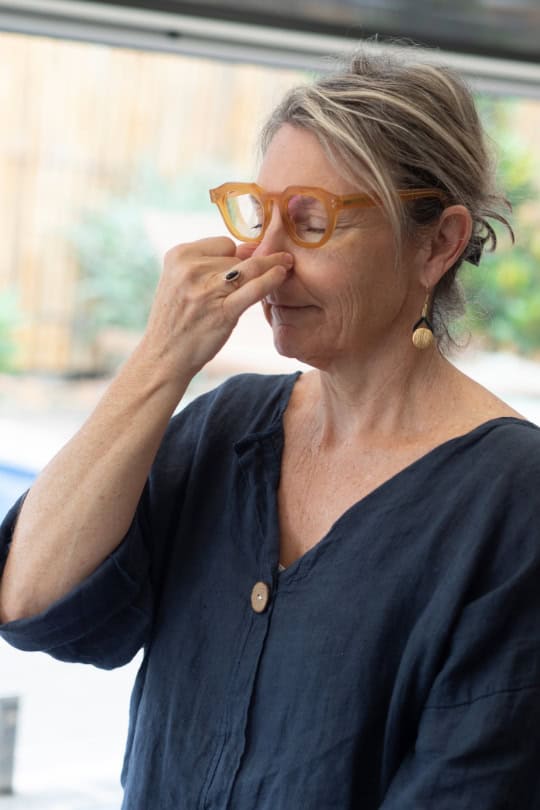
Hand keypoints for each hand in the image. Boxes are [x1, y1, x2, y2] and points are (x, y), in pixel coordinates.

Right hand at [140, 236, 292, 378]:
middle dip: (245, 268)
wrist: (165, 356)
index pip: (223, 242)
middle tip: (249, 283)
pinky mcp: (223, 310)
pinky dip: (271, 279)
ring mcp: (207, 289)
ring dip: (270, 264)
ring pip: (250, 267)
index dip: (234, 256)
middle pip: (236, 255)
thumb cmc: (177, 320)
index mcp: (178, 256)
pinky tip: (282, 274)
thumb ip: (208, 265)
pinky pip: (254, 288)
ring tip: (286, 263)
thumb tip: (249, 250)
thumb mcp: (181, 283)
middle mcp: (190, 268)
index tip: (238, 268)